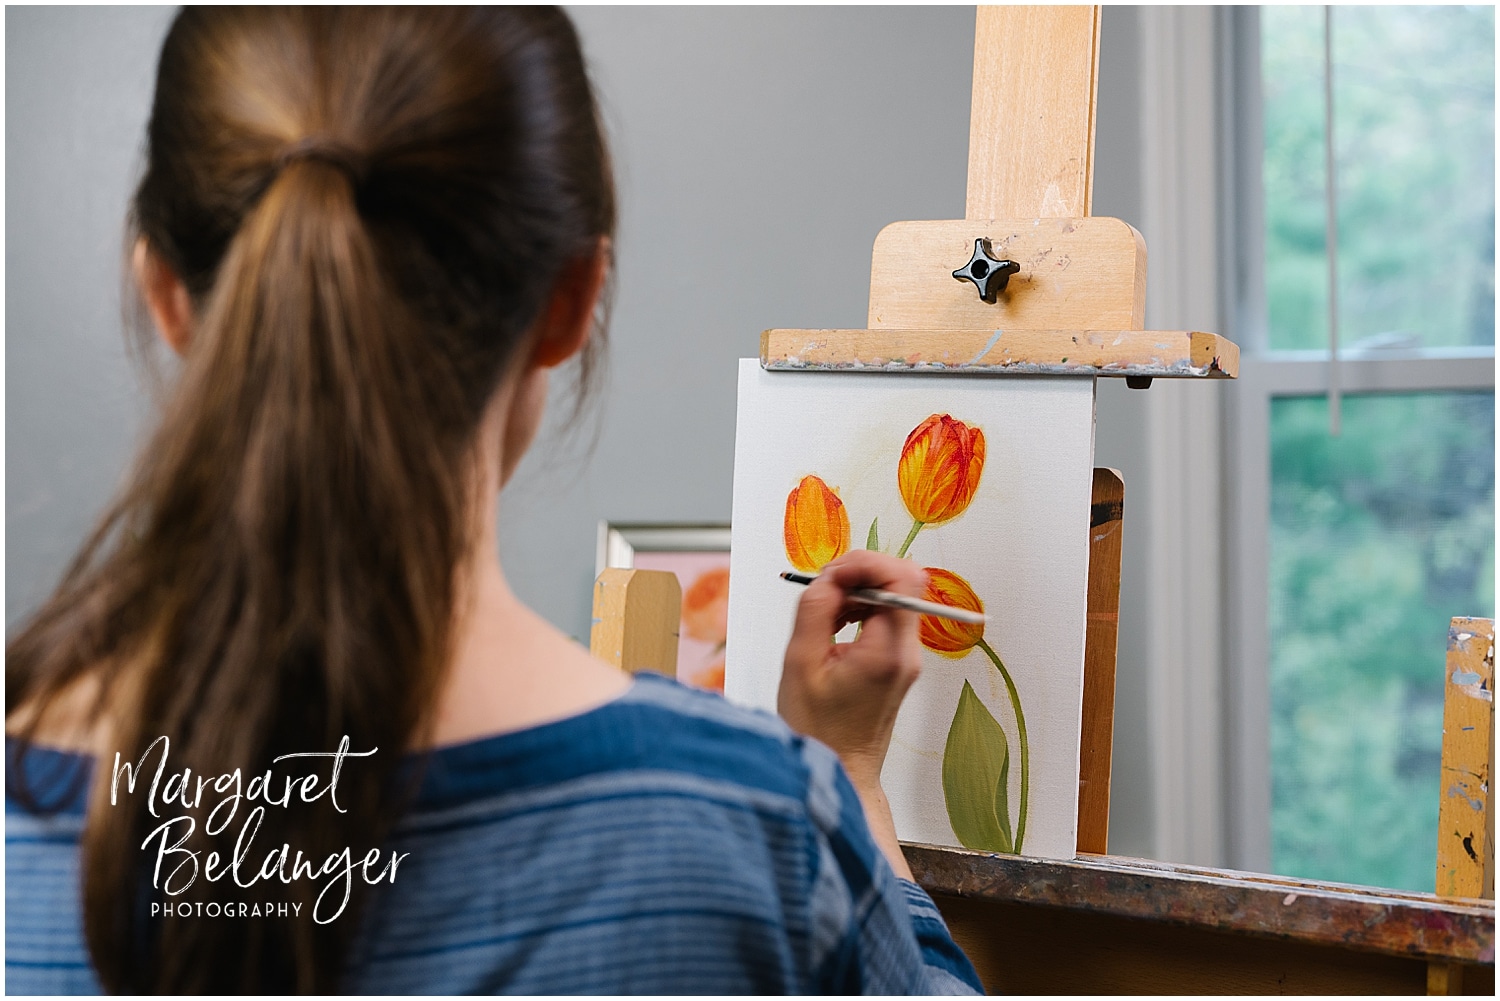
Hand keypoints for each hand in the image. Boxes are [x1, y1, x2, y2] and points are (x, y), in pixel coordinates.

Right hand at [778, 550, 926, 791]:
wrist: (839, 771)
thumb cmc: (817, 731)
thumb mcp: (801, 663)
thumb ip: (815, 609)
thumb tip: (829, 576)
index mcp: (887, 652)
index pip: (902, 577)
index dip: (866, 563)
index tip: (831, 574)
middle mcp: (906, 652)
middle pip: (900, 581)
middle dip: (859, 574)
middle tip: (823, 589)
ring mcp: (906, 657)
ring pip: (893, 596)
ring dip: (858, 590)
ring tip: (825, 611)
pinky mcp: (898, 661)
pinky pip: (886, 616)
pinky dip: (861, 608)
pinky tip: (835, 623)